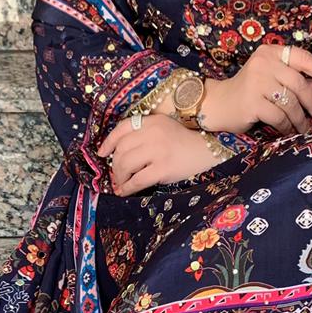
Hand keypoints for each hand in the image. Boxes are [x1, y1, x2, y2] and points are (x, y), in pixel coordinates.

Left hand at [97, 113, 220, 194]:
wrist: (208, 152)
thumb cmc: (184, 142)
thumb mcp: (164, 128)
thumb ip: (144, 133)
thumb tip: (117, 153)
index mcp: (152, 120)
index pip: (122, 128)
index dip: (109, 142)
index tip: (102, 153)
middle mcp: (153, 133)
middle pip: (121, 149)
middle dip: (115, 165)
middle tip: (116, 175)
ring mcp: (158, 151)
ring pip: (126, 164)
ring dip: (119, 177)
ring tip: (121, 183)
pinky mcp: (163, 168)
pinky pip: (137, 180)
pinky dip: (127, 188)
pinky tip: (124, 191)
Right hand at [199, 44, 311, 135]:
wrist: (218, 105)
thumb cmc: (251, 93)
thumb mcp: (277, 83)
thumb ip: (303, 82)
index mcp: (270, 52)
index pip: (302, 57)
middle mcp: (262, 63)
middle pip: (298, 83)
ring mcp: (255, 81)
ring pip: (290, 102)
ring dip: (300, 119)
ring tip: (304, 128)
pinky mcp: (251, 101)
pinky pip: (278, 116)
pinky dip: (286, 126)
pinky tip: (288, 131)